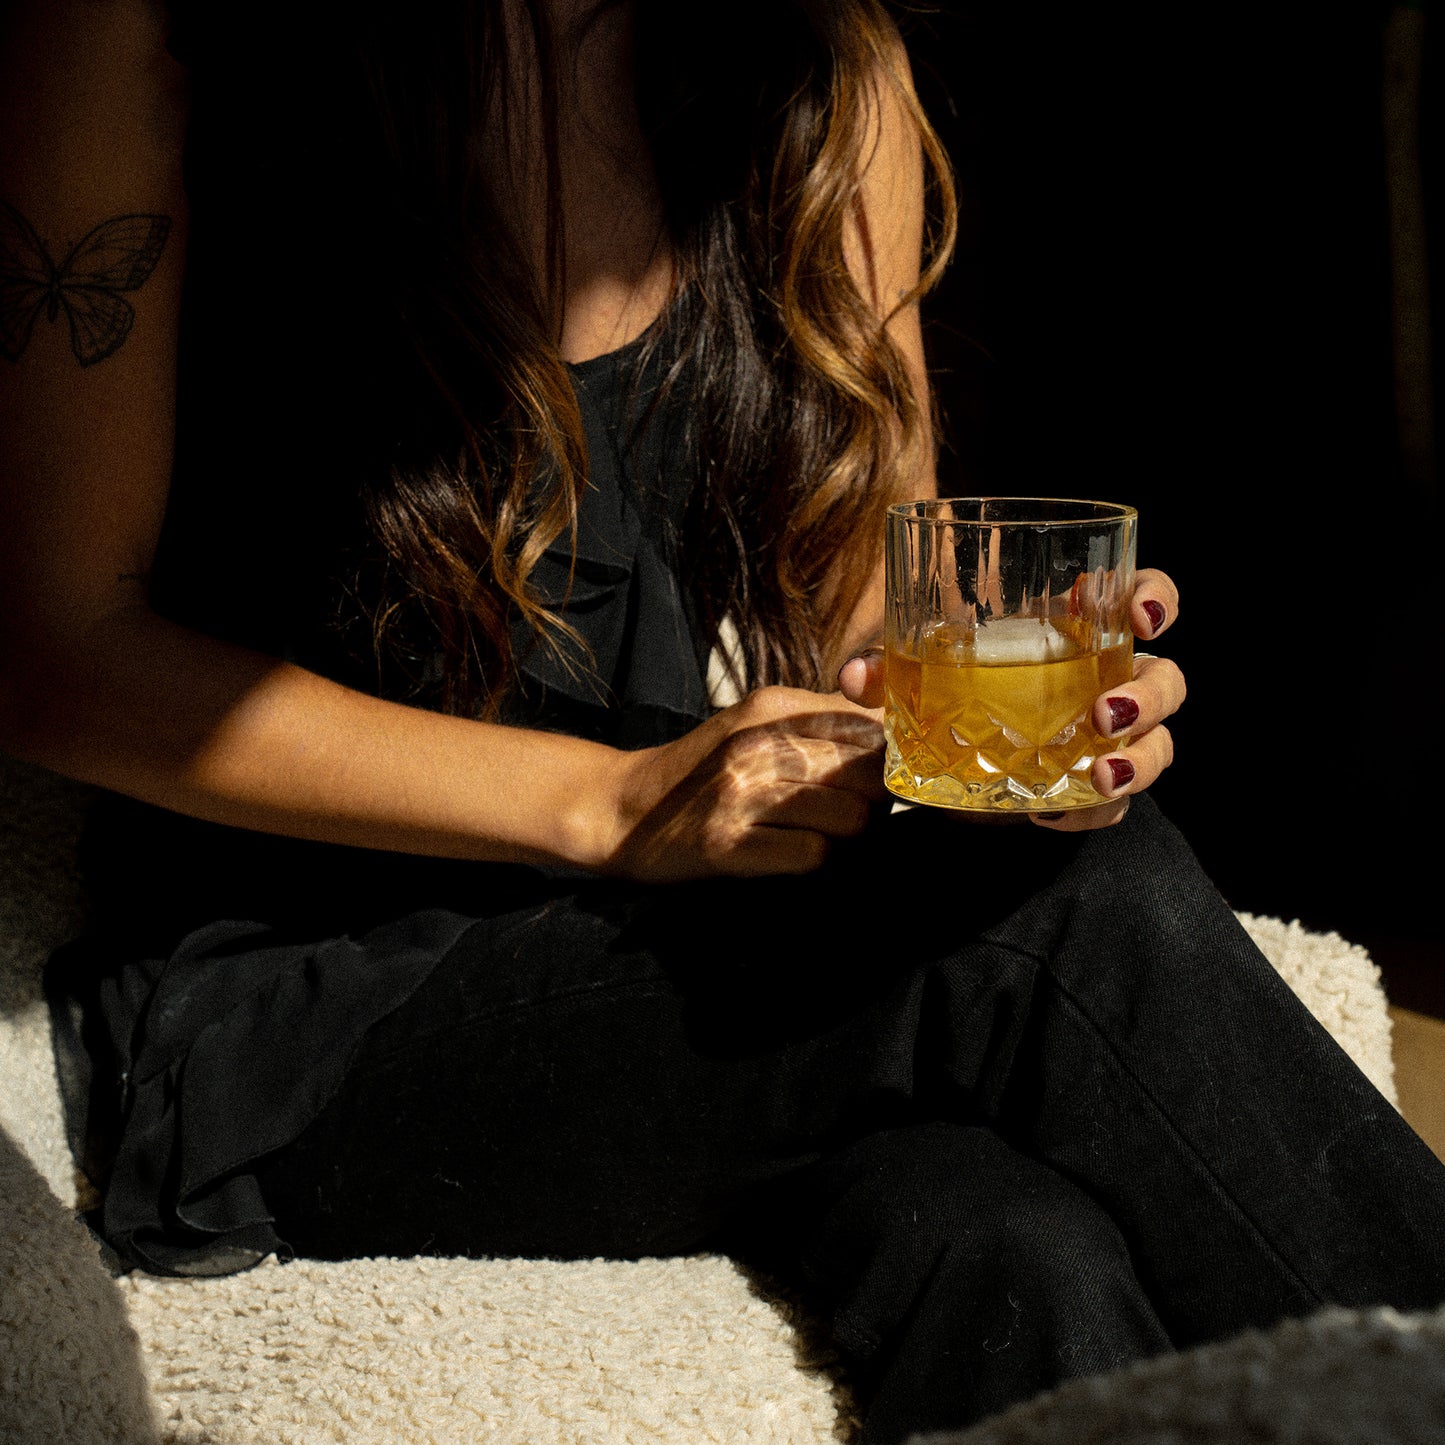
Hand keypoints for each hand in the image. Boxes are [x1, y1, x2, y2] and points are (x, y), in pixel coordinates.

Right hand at [607, 686, 887, 881]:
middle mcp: (759, 744)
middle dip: (875, 801)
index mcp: (773, 707)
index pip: (870, 726)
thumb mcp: (754, 722)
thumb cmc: (703, 770)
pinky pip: (814, 856)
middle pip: (870, 774)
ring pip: (852, 818)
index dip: (889, 758)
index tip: (880, 777)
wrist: (624, 809)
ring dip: (849, 836)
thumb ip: (818, 718)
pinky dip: (815, 860)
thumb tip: (889, 729)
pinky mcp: (729, 844)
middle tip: (853, 812)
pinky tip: (793, 852)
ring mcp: (743, 794)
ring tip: (823, 834)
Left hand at [835, 567, 1186, 832]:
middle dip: (1148, 695)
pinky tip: (1047, 814)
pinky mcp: (1091, 791)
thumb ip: (887, 672)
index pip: (1141, 596)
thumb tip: (855, 676)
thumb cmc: (950, 692)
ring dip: (1142, 760)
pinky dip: (1087, 813)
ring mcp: (1108, 740)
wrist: (949, 760)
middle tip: (1105, 713)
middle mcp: (1106, 680)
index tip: (1143, 614)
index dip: (1156, 597)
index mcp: (1078, 630)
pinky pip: (1111, 806)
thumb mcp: (916, 677)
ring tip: (1100, 774)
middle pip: (1166, 679)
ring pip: (1160, 745)